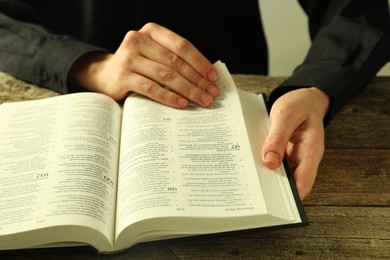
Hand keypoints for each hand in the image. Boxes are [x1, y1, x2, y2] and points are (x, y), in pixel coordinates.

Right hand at [69, 22, 218, 107]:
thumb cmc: (137, 65)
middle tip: (211, 92)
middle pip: (175, 62)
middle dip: (197, 79)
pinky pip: (151, 88)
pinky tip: (181, 103)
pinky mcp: (122, 76)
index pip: (181, 45)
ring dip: (187, 89)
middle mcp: (138, 40)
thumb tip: (206, 77)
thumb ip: (173, 58)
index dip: (200, 62)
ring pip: (165, 75)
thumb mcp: (154, 53)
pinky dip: (168, 97)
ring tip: (201, 99)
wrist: (105, 74)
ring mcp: (129, 58)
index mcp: (151, 31)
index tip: (213, 77)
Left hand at [261, 87, 329, 199]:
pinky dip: (265, 165)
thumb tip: (270, 163)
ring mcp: (295, 157)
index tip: (272, 201)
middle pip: (291, 183)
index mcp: (311, 151)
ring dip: (268, 177)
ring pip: (281, 175)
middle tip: (253, 190)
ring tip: (249, 179)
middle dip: (274, 189)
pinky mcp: (286, 154)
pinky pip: (275, 164)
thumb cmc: (299, 104)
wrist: (305, 97)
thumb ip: (277, 138)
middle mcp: (304, 158)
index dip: (290, 197)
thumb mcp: (285, 115)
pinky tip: (251, 164)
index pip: (303, 183)